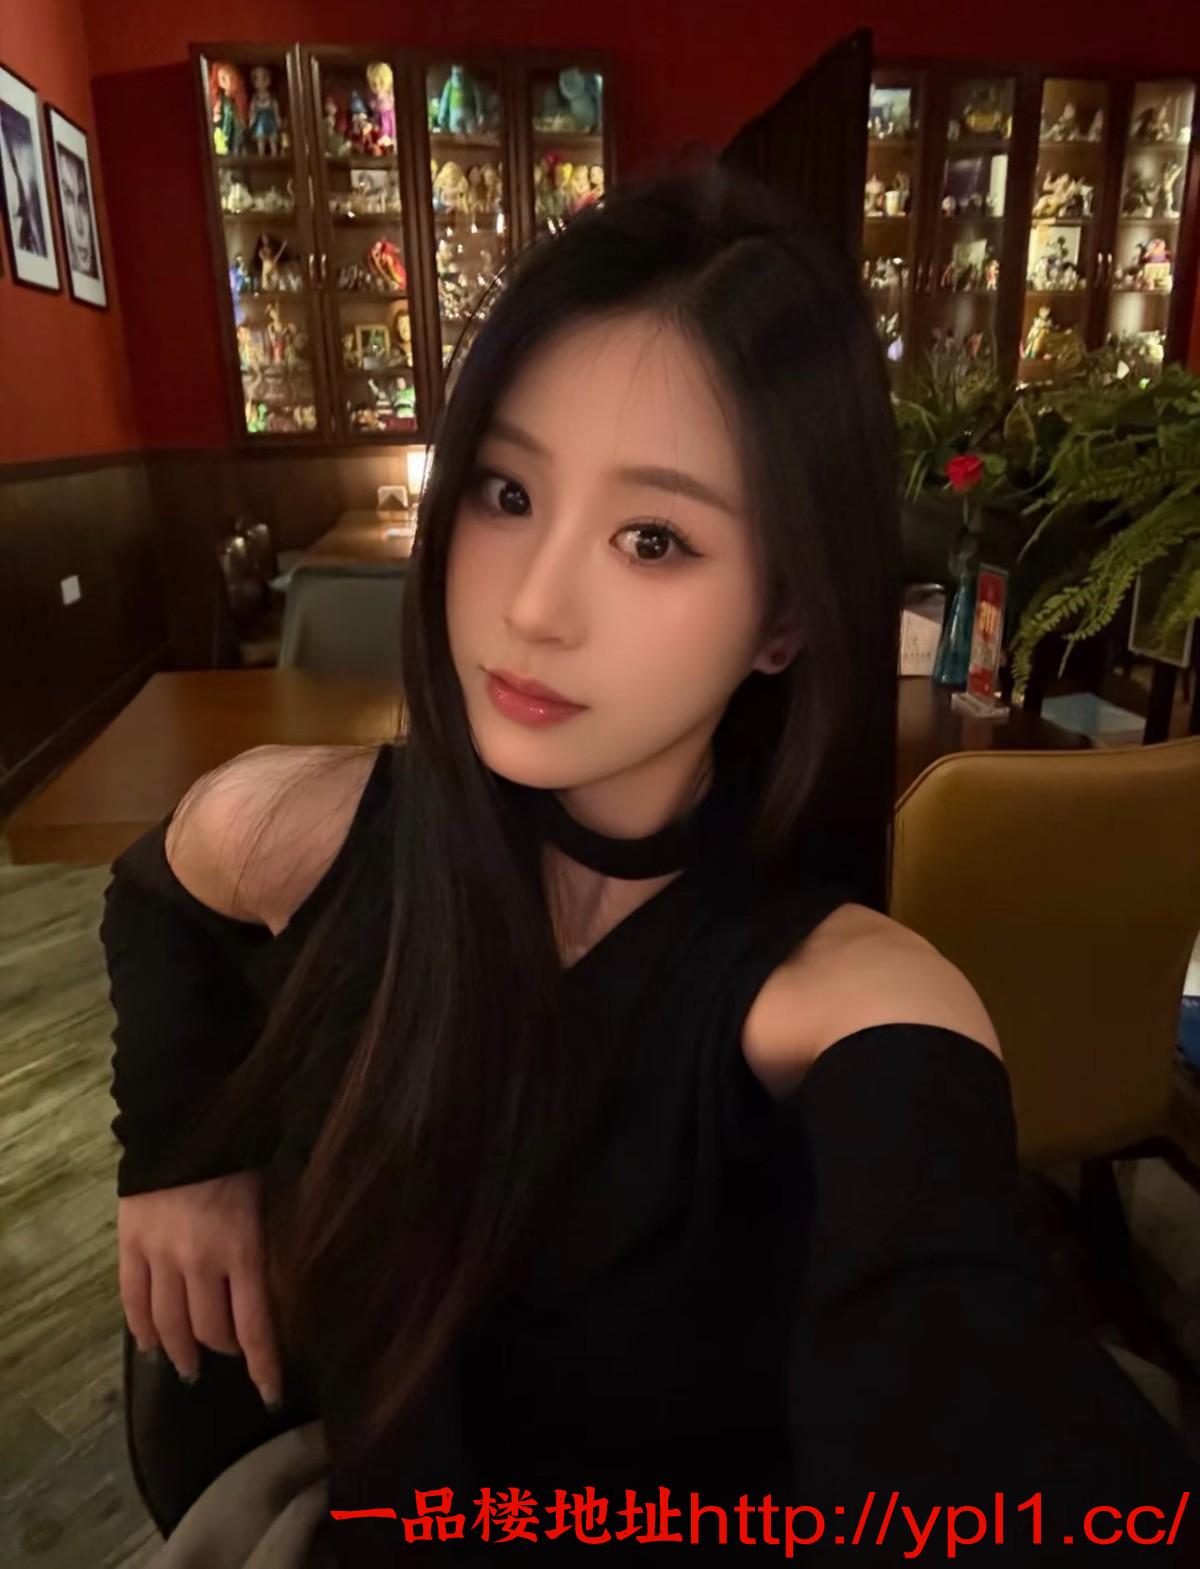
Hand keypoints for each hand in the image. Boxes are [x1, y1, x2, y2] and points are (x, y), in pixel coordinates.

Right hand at [118, 1171, 281, 1407]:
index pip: (254, 1326)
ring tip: (188, 1366)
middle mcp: (199, 1262)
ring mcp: (159, 1256)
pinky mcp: (129, 1246)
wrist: (184, 1119)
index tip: (269, 1394)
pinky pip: (132, 1301)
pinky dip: (141, 1329)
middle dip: (224, 1349)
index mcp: (242, 1249)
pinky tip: (150, 1343)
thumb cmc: (241, 1158)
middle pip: (210, 1331)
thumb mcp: (270, 1202)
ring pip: (168, 1325)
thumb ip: (271, 1249)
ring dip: (180, 1351)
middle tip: (229, 1354)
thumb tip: (282, 1295)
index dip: (262, 1366)